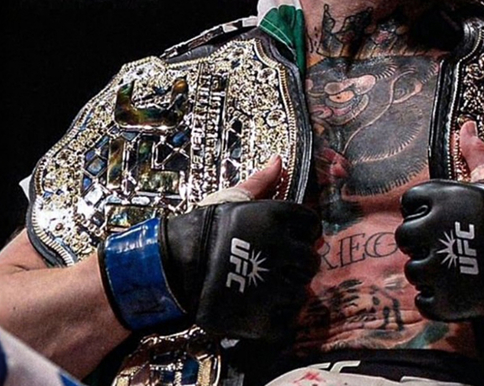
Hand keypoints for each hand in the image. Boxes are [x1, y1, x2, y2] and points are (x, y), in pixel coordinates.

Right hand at [98, 157, 320, 340]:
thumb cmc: (205, 228)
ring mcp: (272, 285)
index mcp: (278, 217)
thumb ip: (260, 182)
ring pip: (301, 293)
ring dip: (287, 293)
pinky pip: (287, 322)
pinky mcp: (262, 318)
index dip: (301, 233)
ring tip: (265, 290)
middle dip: (296, 266)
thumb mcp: (232, 199)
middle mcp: (281, 249)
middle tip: (274, 268)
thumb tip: (279, 161)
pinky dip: (277, 320)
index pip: (311, 225)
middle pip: (309, 261)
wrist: (172, 266)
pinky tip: (261, 310)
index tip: (285, 240)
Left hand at [395, 122, 483, 321]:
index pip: (410, 204)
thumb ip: (475, 155)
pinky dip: (436, 299)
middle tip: (451, 244)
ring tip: (457, 267)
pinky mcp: (444, 298)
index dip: (426, 212)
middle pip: (405, 237)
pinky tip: (455, 289)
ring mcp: (436, 267)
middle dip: (424, 242)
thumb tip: (466, 126)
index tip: (445, 219)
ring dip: (431, 271)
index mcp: (437, 199)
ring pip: (414, 270)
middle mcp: (429, 230)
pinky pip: (424, 301)